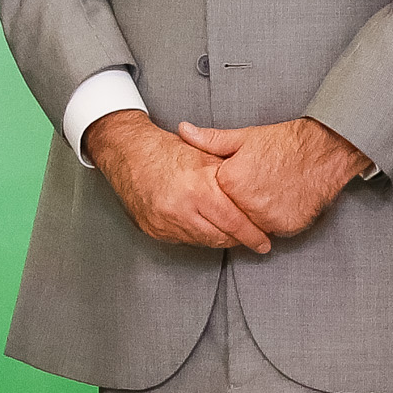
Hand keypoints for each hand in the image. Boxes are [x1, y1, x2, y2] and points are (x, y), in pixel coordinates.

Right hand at [86, 112, 270, 253]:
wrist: (127, 152)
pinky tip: (205, 226)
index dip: (252, 235)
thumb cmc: (167, 150)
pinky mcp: (154, 230)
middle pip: (220, 237)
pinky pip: (184, 240)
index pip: (234, 222)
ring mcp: (164, 222)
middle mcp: (180, 209)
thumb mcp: (205, 155)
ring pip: (203, 241)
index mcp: (197, 188)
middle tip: (253, 238)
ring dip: (219, 238)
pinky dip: (198, 235)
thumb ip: (231, 175)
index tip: (264, 242)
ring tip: (231, 232)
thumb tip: (258, 195)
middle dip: (239, 239)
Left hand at [178, 118, 371, 239]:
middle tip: (256, 188)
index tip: (236, 183)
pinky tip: (284, 200)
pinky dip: (276, 220)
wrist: (326, 150)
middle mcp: (247, 204)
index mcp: (230, 182)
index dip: (225, 190)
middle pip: (233, 214)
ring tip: (270, 192)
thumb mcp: (244, 137)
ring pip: (253, 224)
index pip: (215, 197)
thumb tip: (183, 130)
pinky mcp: (288, 227)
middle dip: (240, 205)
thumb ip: (210, 140)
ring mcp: (268, 219)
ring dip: (256, 215)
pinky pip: (274, 229)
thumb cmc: (285, 143)